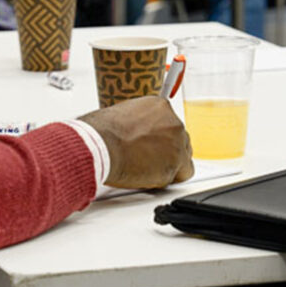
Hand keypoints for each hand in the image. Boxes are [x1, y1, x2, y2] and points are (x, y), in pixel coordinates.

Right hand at [79, 96, 193, 188]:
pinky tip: (148, 176)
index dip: (159, 137)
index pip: (170, 124)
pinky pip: (178, 176)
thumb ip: (141, 122)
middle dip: (167, 151)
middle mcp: (173, 123)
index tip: (150, 143)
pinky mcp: (176, 165)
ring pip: (184, 160)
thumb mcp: (124, 114)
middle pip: (181, 141)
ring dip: (169, 165)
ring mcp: (177, 144)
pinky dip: (166, 179)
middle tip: (147, 158)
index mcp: (160, 107)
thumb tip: (140, 132)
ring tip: (146, 168)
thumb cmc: (103, 131)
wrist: (101, 145)